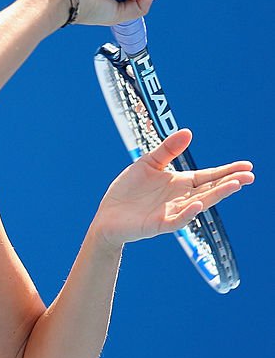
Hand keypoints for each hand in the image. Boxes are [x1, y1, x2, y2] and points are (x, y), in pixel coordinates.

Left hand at [90, 129, 254, 249]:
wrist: (107, 215)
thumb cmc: (128, 190)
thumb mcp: (148, 163)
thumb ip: (167, 149)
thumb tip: (188, 132)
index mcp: (180, 183)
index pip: (208, 177)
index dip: (227, 171)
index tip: (247, 166)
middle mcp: (180, 198)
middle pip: (209, 190)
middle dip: (229, 183)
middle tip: (249, 177)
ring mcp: (171, 213)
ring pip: (198, 205)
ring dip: (216, 196)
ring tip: (233, 186)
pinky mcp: (158, 225)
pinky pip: (176, 221)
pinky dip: (187, 214)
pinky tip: (197, 206)